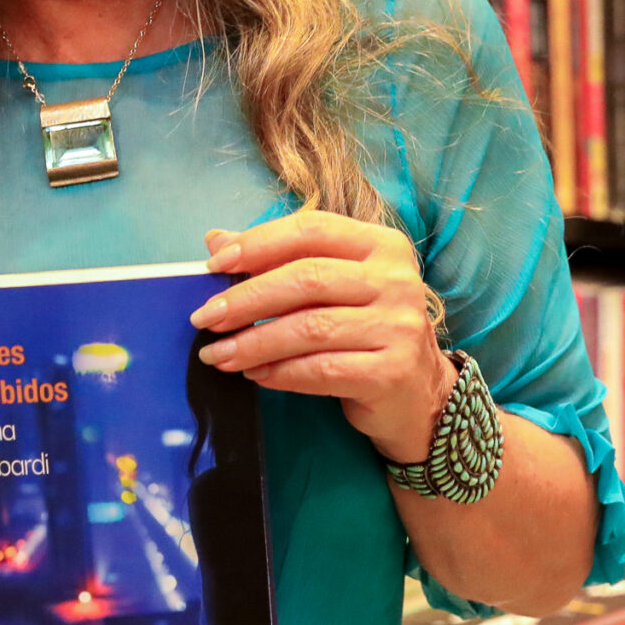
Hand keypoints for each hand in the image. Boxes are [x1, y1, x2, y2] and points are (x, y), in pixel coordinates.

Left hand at [193, 211, 456, 462]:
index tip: (214, 266)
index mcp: (382, 245)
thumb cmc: (365, 330)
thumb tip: (216, 240)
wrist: (418, 394)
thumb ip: (280, 259)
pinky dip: (280, 372)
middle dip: (246, 298)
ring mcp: (399, 326)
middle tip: (205, 318)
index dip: (259, 243)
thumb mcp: (331, 286)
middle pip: (306, 278)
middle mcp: (397, 280)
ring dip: (254, 342)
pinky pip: (322, 370)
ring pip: (310, 328)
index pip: (312, 229)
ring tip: (218, 354)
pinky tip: (255, 374)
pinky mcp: (392, 372)